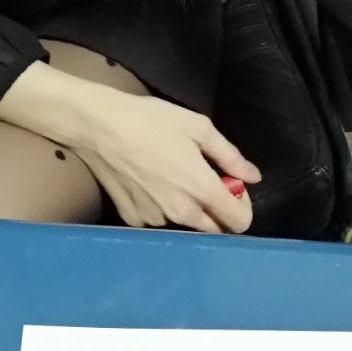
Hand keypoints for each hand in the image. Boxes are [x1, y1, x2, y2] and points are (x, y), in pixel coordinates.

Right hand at [76, 94, 260, 233]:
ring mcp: (154, 219)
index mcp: (201, 189)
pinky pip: (159, 220)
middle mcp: (180, 212)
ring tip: (171, 174)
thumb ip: (231, 157)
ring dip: (189, 208)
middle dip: (218, 210)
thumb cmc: (151, 121)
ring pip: (186, 224)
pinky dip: (162, 206)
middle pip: (215, 229)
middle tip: (204, 180)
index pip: (239, 222)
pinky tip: (150, 181)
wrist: (99, 126)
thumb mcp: (199, 128)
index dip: (243, 206)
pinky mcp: (133, 218)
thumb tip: (252, 177)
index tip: (232, 187)